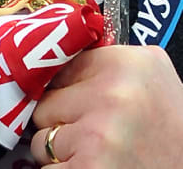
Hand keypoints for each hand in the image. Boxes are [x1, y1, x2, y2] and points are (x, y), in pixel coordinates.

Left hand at [30, 45, 182, 166]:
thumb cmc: (173, 132)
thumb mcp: (151, 80)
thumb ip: (107, 63)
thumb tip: (57, 54)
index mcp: (125, 64)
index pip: (58, 68)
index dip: (66, 91)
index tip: (84, 102)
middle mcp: (111, 94)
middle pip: (45, 104)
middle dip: (63, 122)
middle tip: (101, 134)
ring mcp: (97, 134)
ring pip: (41, 139)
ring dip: (63, 152)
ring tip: (102, 153)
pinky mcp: (89, 168)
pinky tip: (97, 168)